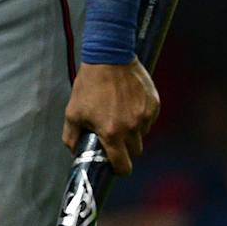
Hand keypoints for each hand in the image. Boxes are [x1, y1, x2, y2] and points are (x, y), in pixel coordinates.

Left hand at [63, 59, 159, 174]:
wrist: (108, 57)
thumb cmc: (89, 85)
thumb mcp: (72, 111)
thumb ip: (71, 136)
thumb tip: (75, 152)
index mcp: (111, 133)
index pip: (123, 166)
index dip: (120, 169)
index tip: (116, 165)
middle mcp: (132, 128)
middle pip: (135, 151)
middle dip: (126, 148)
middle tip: (114, 134)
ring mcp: (145, 116)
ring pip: (143, 134)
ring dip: (134, 130)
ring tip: (119, 112)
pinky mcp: (154, 105)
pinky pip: (150, 119)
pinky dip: (141, 116)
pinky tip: (128, 102)